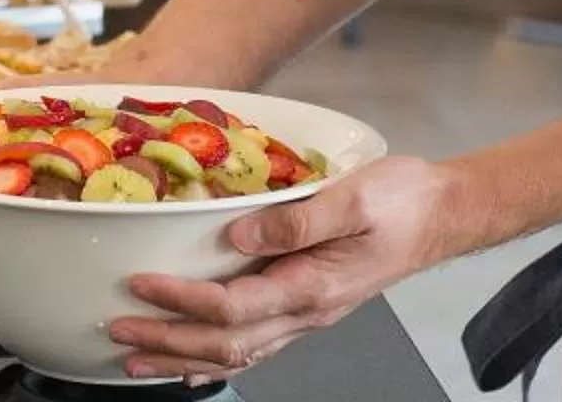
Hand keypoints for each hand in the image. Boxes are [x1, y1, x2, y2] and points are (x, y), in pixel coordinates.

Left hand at [109, 156, 476, 380]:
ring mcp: (308, 314)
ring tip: (137, 356)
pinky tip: (193, 363)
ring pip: (237, 353)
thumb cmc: (403, 201)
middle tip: (118, 329)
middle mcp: (307, 310)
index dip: (181, 300)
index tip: (140, 285)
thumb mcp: (354, 197)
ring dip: (183, 357)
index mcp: (312, 285)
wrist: (442, 214)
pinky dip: (218, 359)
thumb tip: (238, 233)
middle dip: (168, 341)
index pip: (233, 307)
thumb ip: (296, 218)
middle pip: (225, 343)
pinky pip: (256, 345)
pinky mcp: (308, 305)